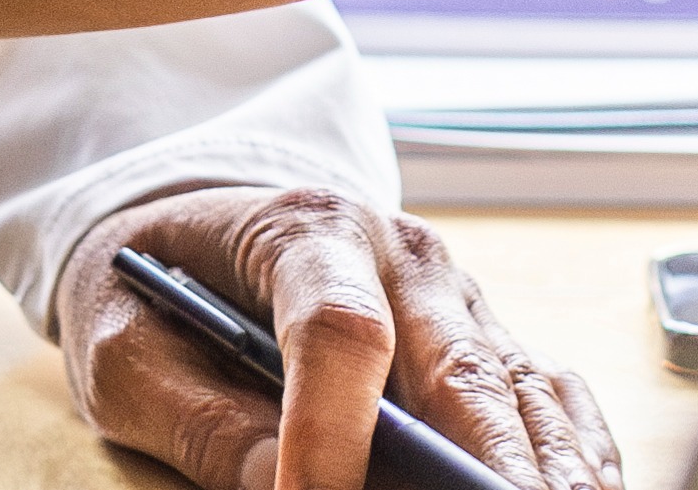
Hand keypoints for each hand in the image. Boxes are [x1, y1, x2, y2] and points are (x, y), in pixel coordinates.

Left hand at [61, 183, 620, 489]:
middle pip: (459, 366)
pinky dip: (571, 454)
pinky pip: (545, 396)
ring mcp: (452, 294)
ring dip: (546, 469)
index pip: (337, 332)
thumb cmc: (150, 296)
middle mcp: (398, 253)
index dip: (332, 433)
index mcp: (302, 231)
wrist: (188, 231)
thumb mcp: (126, 354)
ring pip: (519, 386)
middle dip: (483, 467)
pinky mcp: (481, 335)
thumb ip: (201, 421)